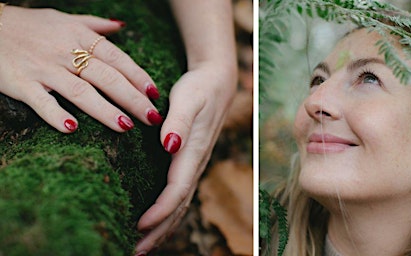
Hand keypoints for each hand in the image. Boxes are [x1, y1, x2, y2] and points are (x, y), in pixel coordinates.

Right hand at [0, 6, 162, 132]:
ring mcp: (43, 68)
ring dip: (105, 110)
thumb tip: (121, 26)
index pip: (117, 58)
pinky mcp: (21, 83)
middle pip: (107, 78)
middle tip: (152, 117)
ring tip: (125, 127)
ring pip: (80, 92)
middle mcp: (65, 53)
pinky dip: (55, 115)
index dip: (138, 76)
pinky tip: (72, 129)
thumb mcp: (64, 18)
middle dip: (132, 99)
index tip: (155, 94)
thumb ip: (95, 25)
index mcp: (79, 37)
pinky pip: (41, 102)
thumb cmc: (30, 25)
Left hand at [134, 62, 236, 252]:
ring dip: (162, 228)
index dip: (160, 210)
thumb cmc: (200, 87)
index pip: (177, 189)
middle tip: (134, 251)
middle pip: (179, 206)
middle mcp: (195, 163)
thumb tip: (169, 146)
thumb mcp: (188, 98)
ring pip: (180, 205)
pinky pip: (180, 195)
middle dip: (158, 231)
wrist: (217, 80)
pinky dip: (167, 214)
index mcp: (193, 151)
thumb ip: (179, 122)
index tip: (139, 225)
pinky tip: (155, 222)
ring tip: (142, 246)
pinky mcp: (189, 162)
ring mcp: (194, 165)